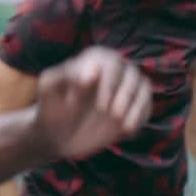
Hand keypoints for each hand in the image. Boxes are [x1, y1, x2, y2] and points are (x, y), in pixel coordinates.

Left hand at [33, 47, 151, 159]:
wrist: (56, 135)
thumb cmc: (51, 107)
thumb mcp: (48, 90)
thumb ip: (63, 76)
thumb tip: (90, 76)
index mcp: (93, 60)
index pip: (109, 60)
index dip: (106, 78)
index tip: (94, 97)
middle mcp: (113, 71)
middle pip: (131, 72)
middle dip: (122, 92)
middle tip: (106, 111)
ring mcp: (125, 90)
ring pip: (143, 86)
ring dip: (135, 104)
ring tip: (118, 121)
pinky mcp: (132, 108)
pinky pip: (147, 107)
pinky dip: (140, 117)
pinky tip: (126, 131)